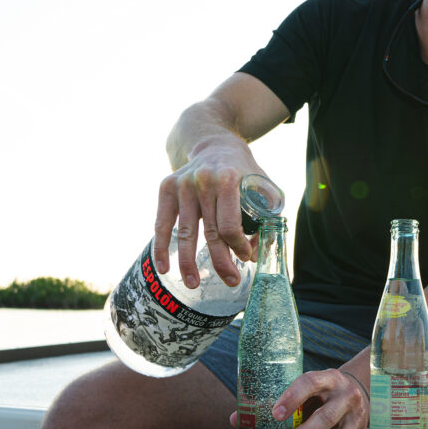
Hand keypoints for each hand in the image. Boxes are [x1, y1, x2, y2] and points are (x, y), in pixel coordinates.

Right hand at [153, 149, 262, 286]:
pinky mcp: (166, 188)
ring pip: (185, 233)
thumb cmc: (242, 170)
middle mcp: (203, 181)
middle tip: (231, 281)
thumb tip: (256, 252)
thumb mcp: (262, 185)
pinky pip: (162, 224)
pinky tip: (165, 268)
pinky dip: (162, 247)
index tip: (246, 257)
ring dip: (189, 263)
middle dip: (221, 261)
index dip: (239, 246)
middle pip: (210, 232)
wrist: (214, 143)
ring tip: (193, 285)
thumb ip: (265, 215)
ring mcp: (182, 185)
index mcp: (228, 179)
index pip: (230, 224)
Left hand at [234, 368, 369, 428]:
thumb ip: (275, 401)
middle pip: (327, 417)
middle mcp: (347, 396)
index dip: (293, 398)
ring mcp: (357, 417)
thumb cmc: (324, 391)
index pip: (311, 383)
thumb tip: (238, 419)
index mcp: (329, 379)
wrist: (359, 389)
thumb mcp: (306, 387)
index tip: (275, 414)